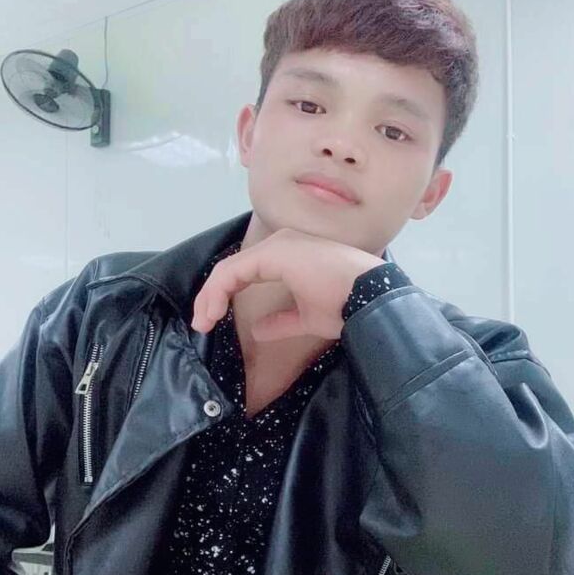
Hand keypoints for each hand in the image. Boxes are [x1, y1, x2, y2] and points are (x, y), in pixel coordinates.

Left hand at [191, 228, 385, 342]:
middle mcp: (281, 244)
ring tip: (203, 321)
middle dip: (212, 296)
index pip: (245, 272)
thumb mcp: (308, 318)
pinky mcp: (275, 252)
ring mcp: (278, 245)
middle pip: (233, 269)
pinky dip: (217, 291)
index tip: (212, 323)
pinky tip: (212, 312)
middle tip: (201, 324)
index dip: (223, 296)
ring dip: (210, 295)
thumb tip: (257, 330)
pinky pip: (234, 271)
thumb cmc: (347, 305)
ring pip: (229, 269)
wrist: (372, 297)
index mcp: (289, 255)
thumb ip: (281, 321)